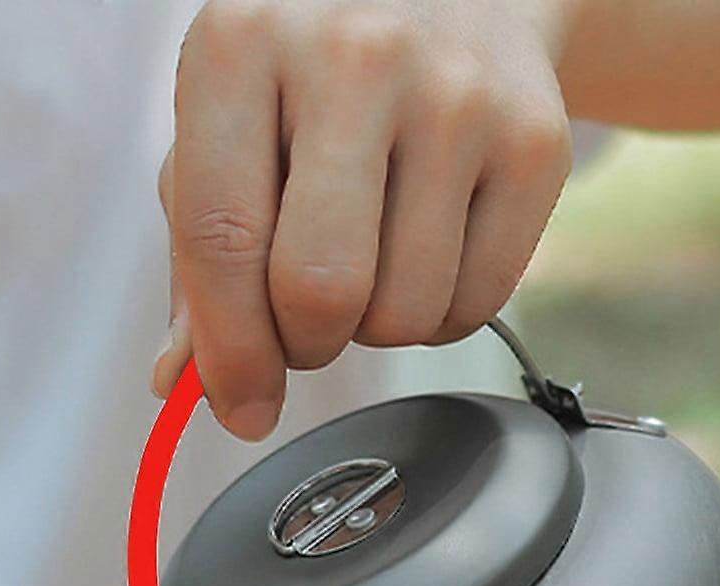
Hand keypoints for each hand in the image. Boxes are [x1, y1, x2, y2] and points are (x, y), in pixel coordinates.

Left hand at [153, 0, 574, 439]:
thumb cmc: (318, 68)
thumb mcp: (231, 126)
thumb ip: (198, 254)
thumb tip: (184, 381)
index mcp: (242, 43)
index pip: (221, 239)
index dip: (231, 354)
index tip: (243, 408)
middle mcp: (354, 54)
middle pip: (320, 291)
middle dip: (306, 345)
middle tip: (307, 322)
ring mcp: (457, 94)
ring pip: (403, 316)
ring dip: (376, 327)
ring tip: (373, 258)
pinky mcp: (535, 140)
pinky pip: (474, 305)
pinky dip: (441, 313)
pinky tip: (428, 248)